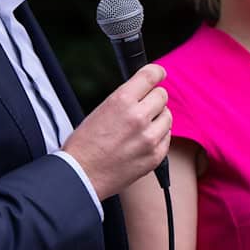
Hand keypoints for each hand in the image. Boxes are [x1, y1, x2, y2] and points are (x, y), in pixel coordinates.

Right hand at [63, 64, 171, 199]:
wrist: (81, 176)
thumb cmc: (85, 144)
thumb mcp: (101, 110)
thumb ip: (126, 99)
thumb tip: (145, 92)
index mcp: (122, 100)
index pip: (150, 76)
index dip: (157, 73)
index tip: (160, 74)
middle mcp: (138, 117)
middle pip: (162, 95)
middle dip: (153, 99)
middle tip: (143, 107)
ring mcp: (149, 138)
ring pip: (167, 116)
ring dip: (158, 118)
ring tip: (141, 127)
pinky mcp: (155, 156)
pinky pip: (167, 137)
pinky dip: (159, 136)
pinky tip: (143, 141)